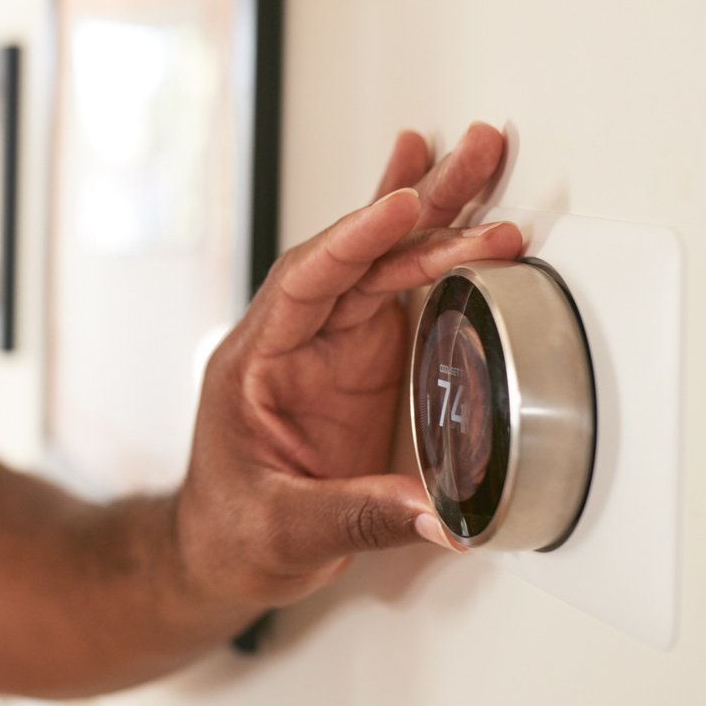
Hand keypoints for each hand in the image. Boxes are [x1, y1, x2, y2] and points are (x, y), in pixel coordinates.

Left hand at [173, 123, 522, 611]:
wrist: (223, 554)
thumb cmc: (232, 533)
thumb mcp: (284, 531)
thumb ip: (360, 516)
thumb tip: (441, 515)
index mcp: (257, 360)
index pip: (307, 281)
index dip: (355, 240)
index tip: (401, 206)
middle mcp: (296, 338)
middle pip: (359, 253)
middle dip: (417, 200)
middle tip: (474, 151)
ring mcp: (332, 346)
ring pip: (386, 261)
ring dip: (437, 212)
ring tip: (482, 156)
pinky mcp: (364, 363)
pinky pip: (402, 291)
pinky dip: (433, 248)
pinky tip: (455, 205)